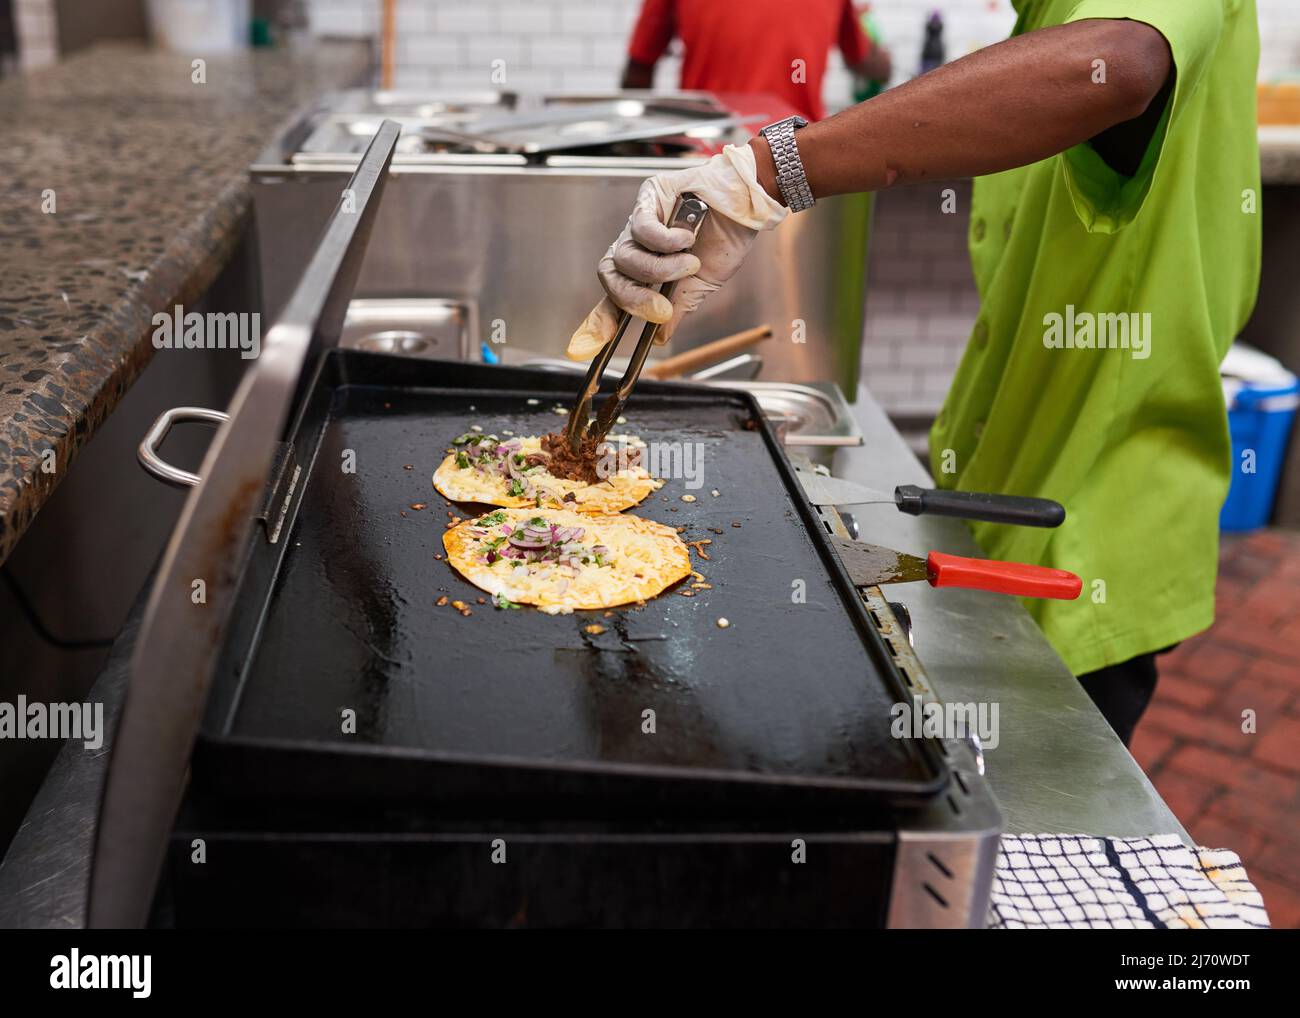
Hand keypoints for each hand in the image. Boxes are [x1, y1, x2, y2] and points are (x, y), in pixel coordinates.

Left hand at [566, 143, 787, 360]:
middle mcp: (637, 246)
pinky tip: (687, 238)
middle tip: (661, 309)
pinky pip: (641, 229)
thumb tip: (659, 337)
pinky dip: (664, 241)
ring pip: (625, 256)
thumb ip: (677, 308)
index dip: (600, 319)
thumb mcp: (701, 284)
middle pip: (610, 276)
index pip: (615, 294)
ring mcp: (640, 222)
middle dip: (632, 298)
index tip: (590, 345)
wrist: (748, 205)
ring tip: (690, 263)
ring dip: (660, 269)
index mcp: (646, 269)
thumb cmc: (726, 240)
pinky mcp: (648, 197)